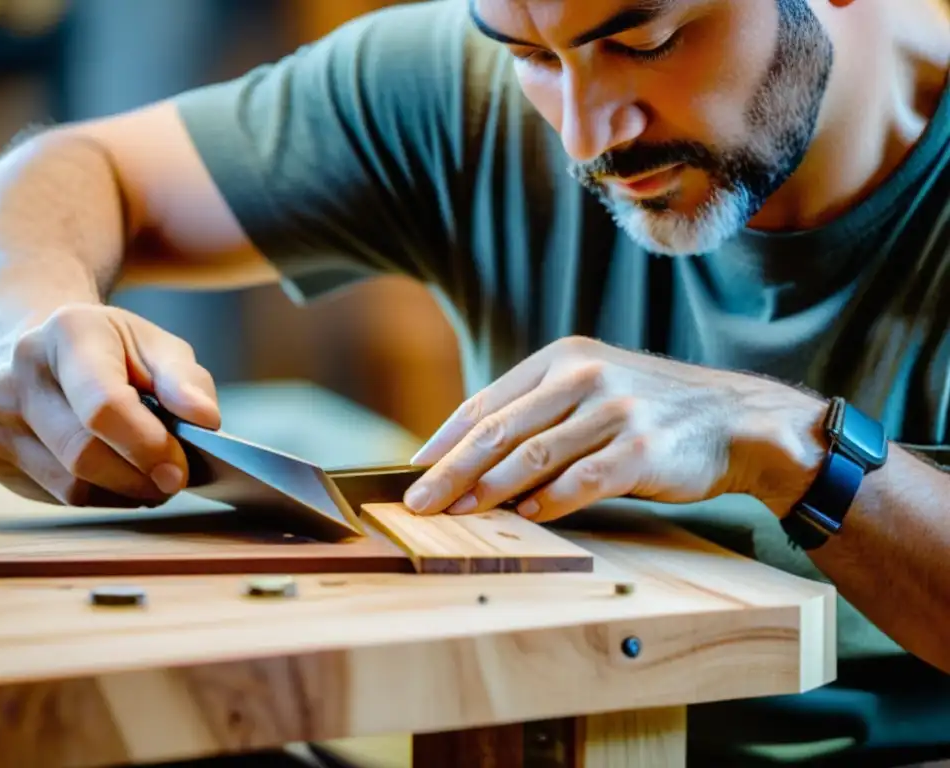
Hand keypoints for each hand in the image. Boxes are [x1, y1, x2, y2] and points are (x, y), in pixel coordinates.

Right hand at [0, 303, 219, 506]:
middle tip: (174, 480)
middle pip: (85, 455)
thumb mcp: (154, 345)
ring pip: (71, 487)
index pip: (104, 405)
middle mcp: (19, 371)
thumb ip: (185, 380)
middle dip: (140, 479)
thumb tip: (207, 421)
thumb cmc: (110, 349)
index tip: (180, 470)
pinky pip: (57, 496)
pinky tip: (116, 476)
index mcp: (69, 331)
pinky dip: (100, 496)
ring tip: (150, 477)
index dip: (147, 446)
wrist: (34, 344)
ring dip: (124, 493)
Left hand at [402, 336, 827, 522]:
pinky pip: (582, 481)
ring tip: (458, 513)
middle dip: (451, 469)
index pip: (488, 402)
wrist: (734, 419)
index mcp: (563, 359)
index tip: (414, 469)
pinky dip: (549, 502)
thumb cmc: (652, 410)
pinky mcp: (641, 448)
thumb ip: (541, 413)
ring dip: (489, 490)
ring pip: (533, 455)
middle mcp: (584, 377)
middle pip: (500, 429)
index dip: (446, 439)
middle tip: (419, 501)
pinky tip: (525, 518)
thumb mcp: (594, 389)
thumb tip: (474, 460)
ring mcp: (614, 411)